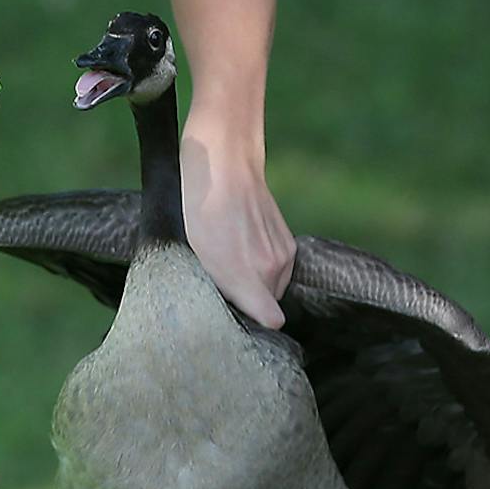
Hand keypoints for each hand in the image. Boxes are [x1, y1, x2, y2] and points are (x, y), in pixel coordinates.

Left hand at [180, 126, 295, 329]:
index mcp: (250, 277)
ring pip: (272, 286)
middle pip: (266, 304)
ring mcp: (285, 255)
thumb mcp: (199, 255)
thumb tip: (234, 306)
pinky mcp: (290, 242)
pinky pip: (278, 269)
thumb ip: (221, 288)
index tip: (235, 315)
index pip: (271, 321)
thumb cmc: (203, 210)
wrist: (226, 167)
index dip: (252, 322)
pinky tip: (244, 245)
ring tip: (231, 257)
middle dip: (247, 298)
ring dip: (256, 281)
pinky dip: (264, 265)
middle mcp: (274, 269)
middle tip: (223, 278)